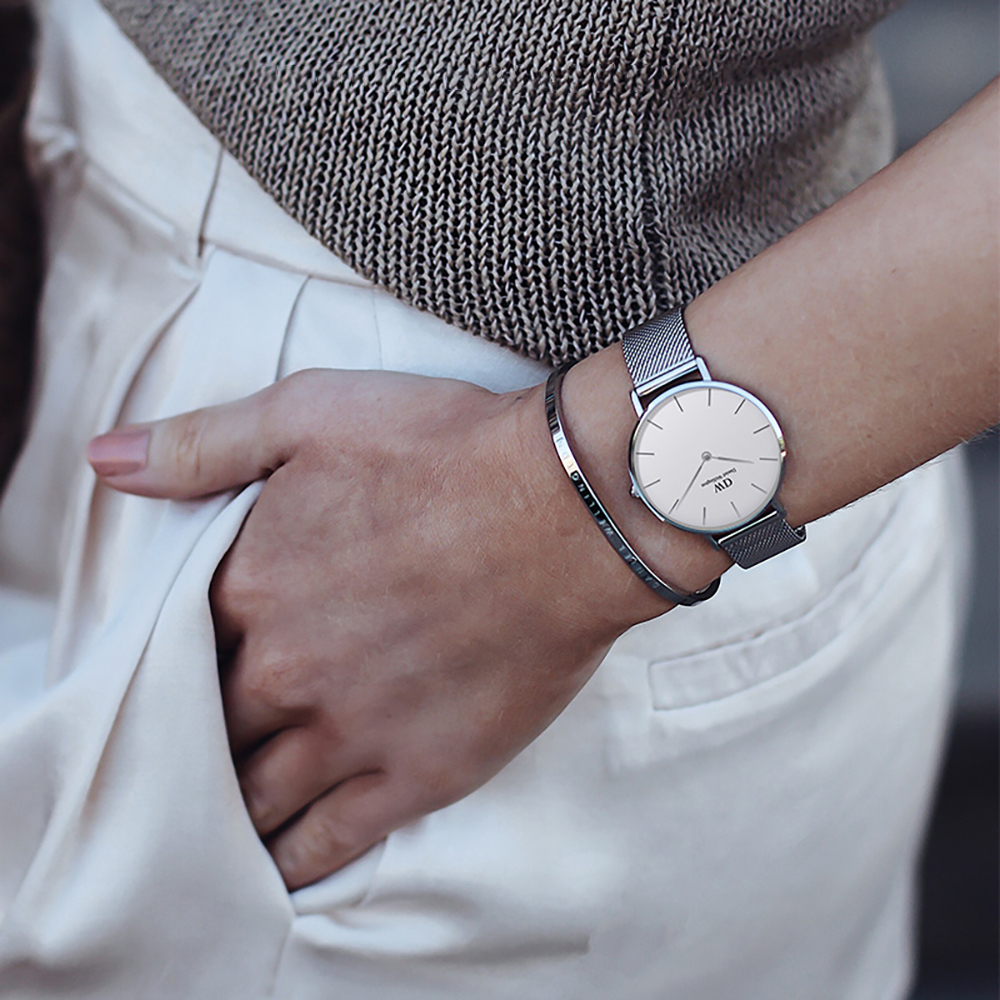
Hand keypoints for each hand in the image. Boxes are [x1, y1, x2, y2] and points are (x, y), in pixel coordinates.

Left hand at [86, 368, 678, 888]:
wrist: (569, 509)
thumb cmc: (448, 450)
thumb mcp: (313, 413)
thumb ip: (204, 443)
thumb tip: (105, 461)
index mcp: (253, 584)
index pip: (181, 642)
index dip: (185, 653)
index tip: (196, 660)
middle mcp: (288, 668)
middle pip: (213, 723)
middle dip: (203, 732)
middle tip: (208, 739)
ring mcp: (351, 729)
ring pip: (258, 793)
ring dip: (232, 805)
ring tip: (222, 813)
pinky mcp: (417, 772)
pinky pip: (330, 840)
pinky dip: (291, 858)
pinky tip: (274, 864)